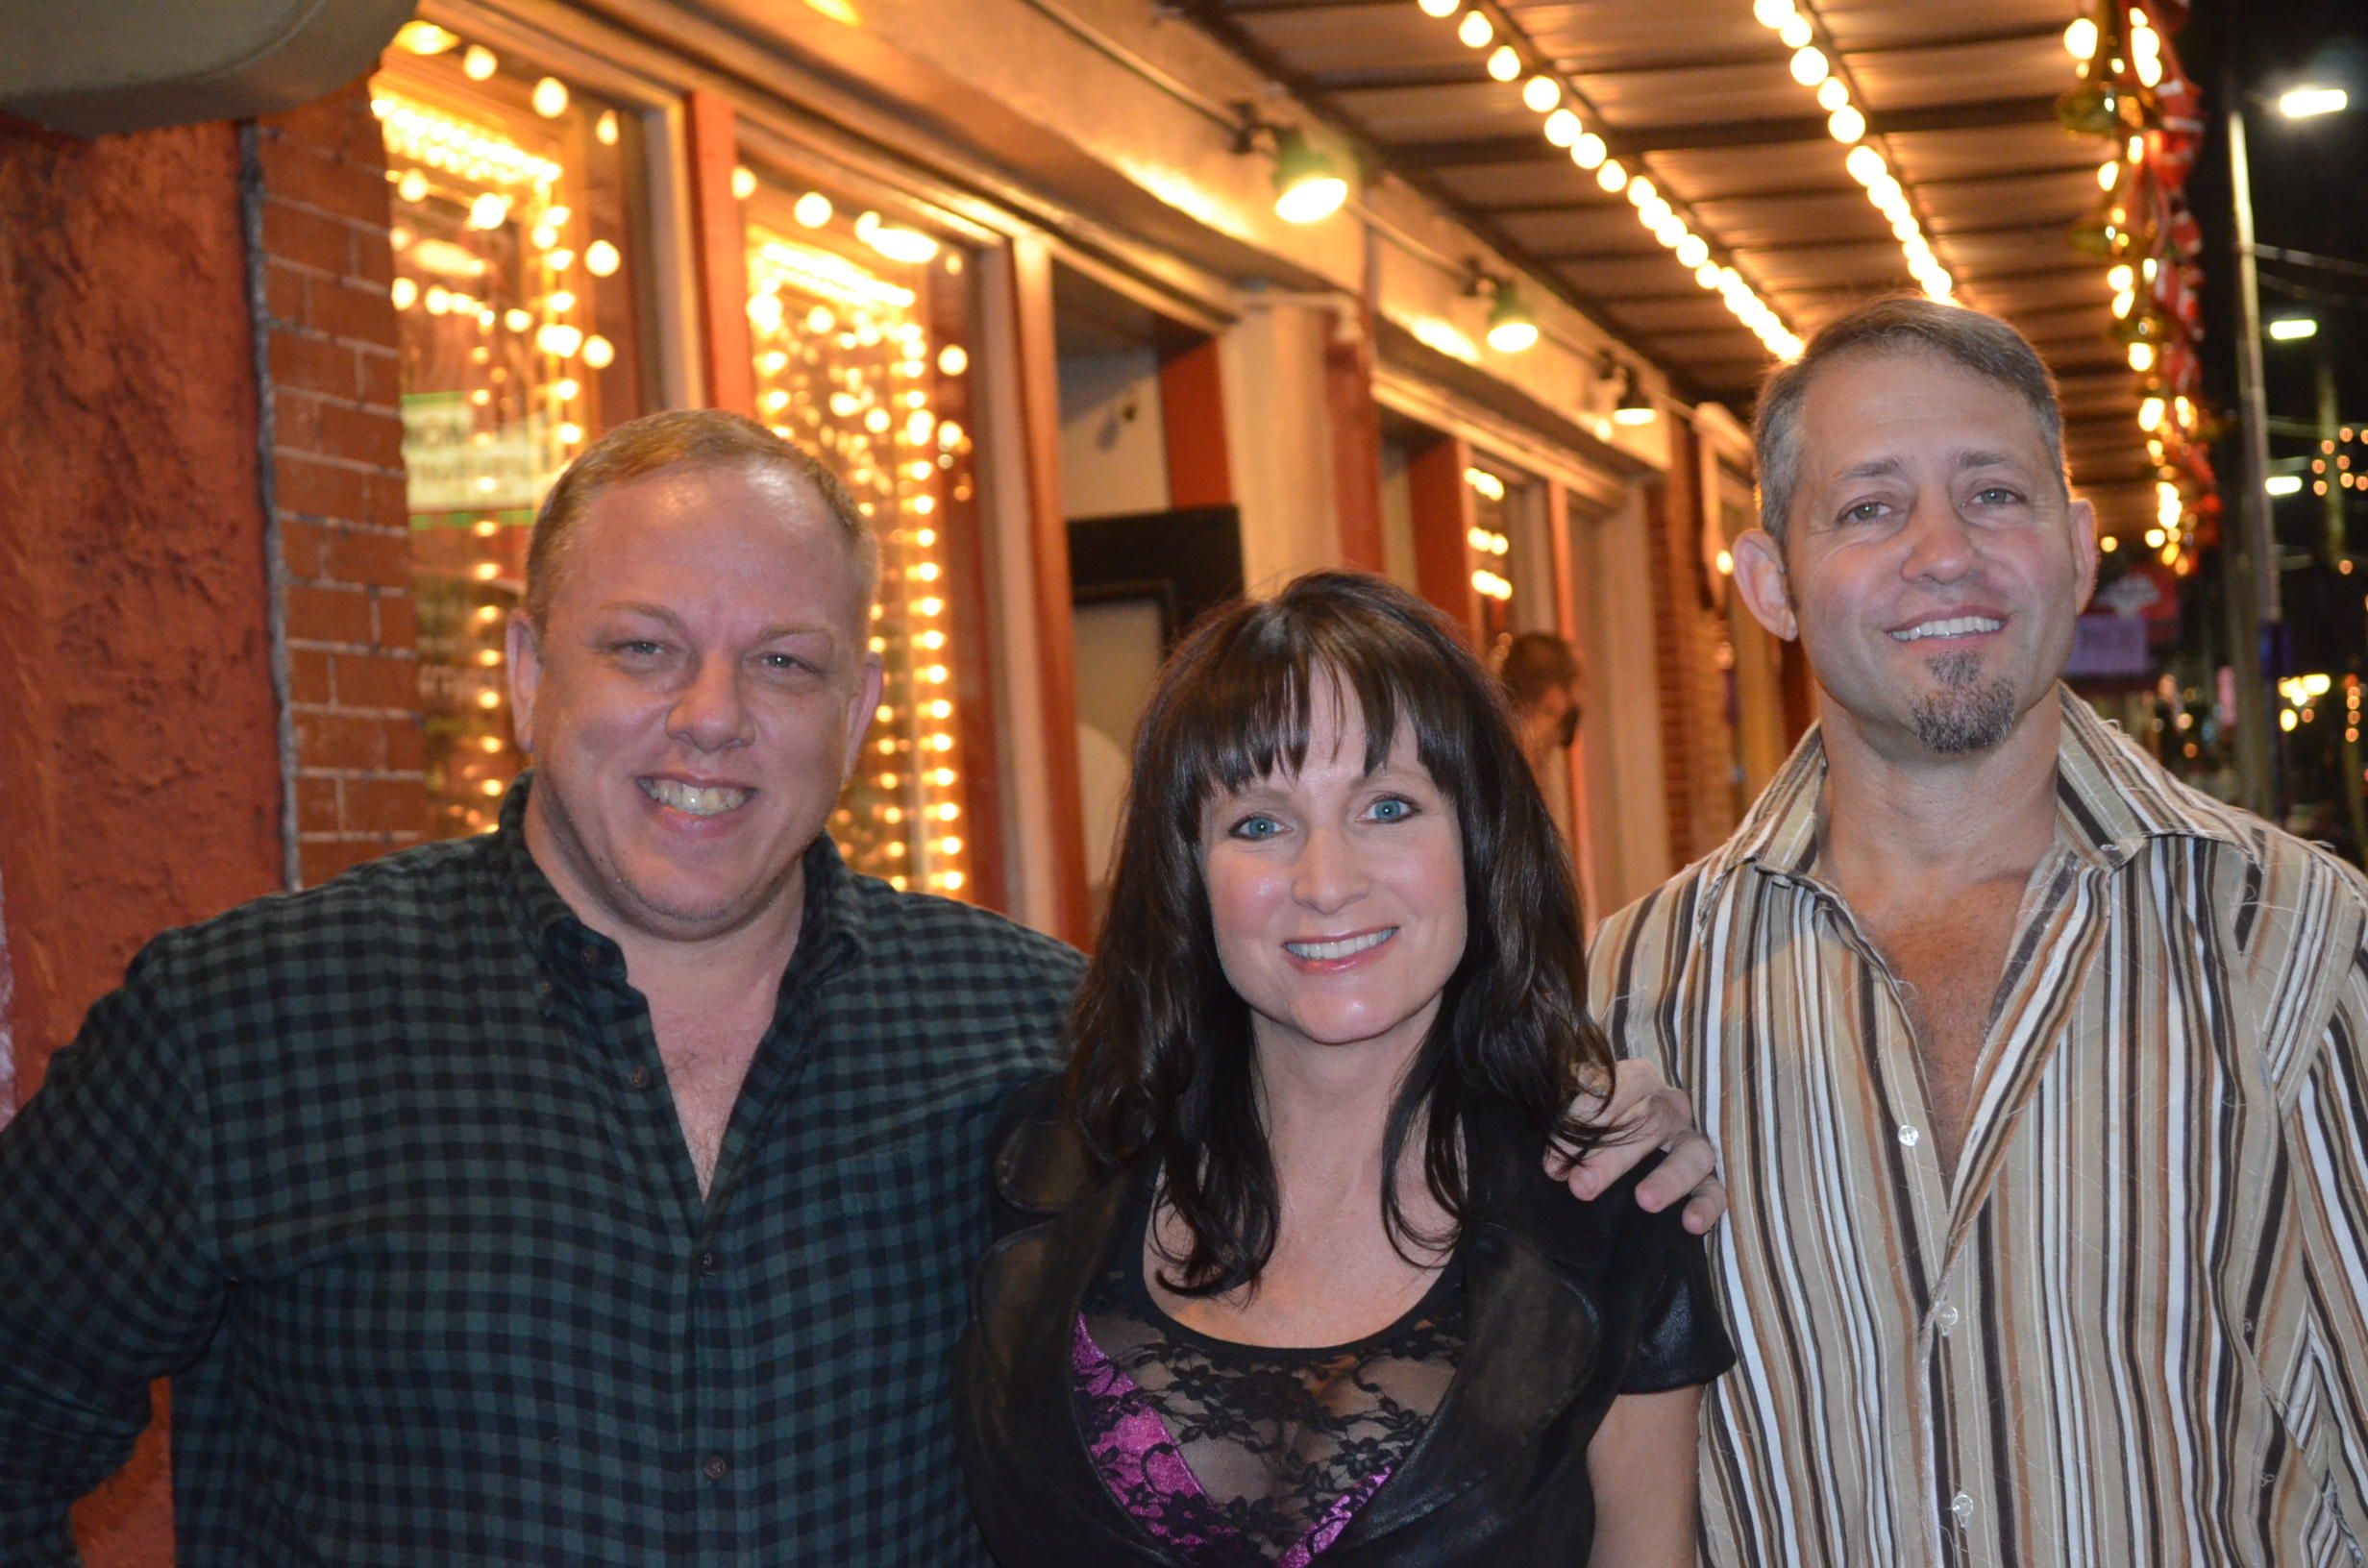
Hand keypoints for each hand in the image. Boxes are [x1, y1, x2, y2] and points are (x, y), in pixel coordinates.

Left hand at [1546, 1058, 1725, 1234]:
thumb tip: (1555, 1163)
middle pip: (1651, 1124)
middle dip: (1614, 1159)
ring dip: (1670, 1178)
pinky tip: (1691, 1223)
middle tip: (1582, 1187)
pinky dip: (1706, 1206)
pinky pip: (1715, 1190)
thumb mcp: (1574, 1114)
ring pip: (1693, 1154)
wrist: (1618, 1142)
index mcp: (1638, 1082)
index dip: (1589, 1115)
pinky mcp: (1705, 1178)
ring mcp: (1691, 1142)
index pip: (1621, 1087)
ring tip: (1646, 1201)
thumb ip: (1566, 1127)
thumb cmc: (1591, 1125)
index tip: (1557, 1154)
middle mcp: (1669, 1108)